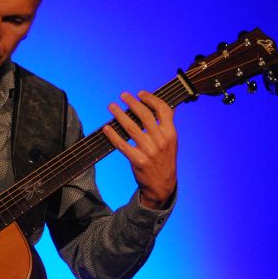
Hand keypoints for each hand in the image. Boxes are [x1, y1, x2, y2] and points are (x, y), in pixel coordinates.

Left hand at [102, 91, 176, 208]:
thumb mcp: (171, 142)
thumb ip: (168, 124)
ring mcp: (149, 151)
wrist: (162, 185)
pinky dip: (113, 135)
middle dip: (132, 102)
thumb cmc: (165, 160)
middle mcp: (161, 141)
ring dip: (119, 114)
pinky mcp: (138, 160)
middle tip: (123, 95)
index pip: (163, 109)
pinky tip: (106, 128)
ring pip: (131, 127)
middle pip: (145, 115)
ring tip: (111, 106)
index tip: (140, 93)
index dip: (151, 98)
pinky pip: (122, 145)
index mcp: (171, 134)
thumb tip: (169, 106)